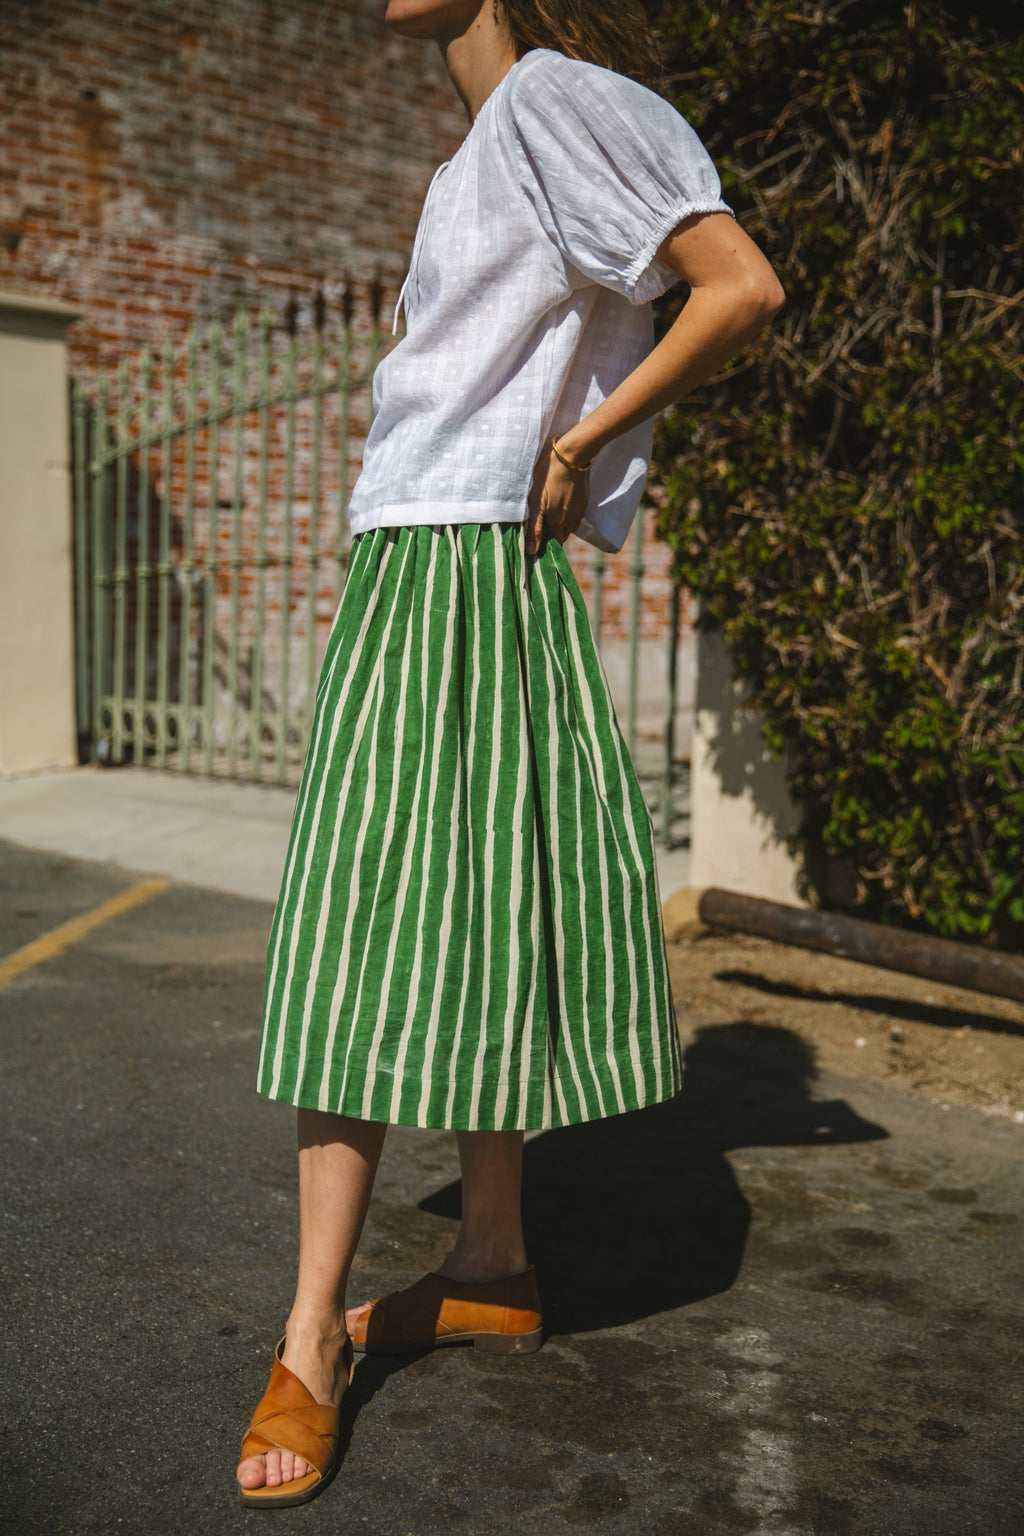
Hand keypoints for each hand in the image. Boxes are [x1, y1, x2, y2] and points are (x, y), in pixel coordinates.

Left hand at [525, 440, 590, 555]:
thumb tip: (531, 552)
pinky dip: (566, 513)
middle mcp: (571, 521)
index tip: (535, 540)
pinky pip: (575, 514)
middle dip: (551, 534)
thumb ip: (535, 528)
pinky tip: (558, 502)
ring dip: (559, 524)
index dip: (544, 545)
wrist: (572, 455)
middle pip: (561, 535)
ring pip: (568, 525)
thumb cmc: (548, 476)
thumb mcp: (536, 502)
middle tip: (539, 524)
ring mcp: (579, 510)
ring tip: (547, 513)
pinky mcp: (584, 500)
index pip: (554, 545)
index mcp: (558, 524)